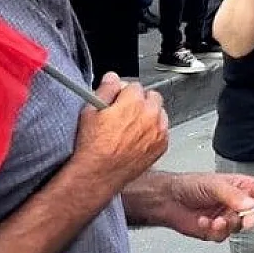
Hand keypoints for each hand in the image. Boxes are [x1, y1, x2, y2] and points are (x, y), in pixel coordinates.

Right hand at [71, 74, 168, 190]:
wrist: (98, 174)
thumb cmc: (92, 146)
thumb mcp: (90, 113)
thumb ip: (104, 90)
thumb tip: (111, 78)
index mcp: (133, 102)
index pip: (134, 86)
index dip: (124, 93)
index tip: (119, 99)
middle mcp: (150, 114)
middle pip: (152, 97)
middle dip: (140, 102)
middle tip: (126, 113)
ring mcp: (159, 130)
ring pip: (159, 114)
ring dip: (149, 116)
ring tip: (131, 128)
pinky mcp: (162, 145)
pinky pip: (162, 131)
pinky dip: (154, 133)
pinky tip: (138, 139)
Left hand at [149, 173, 253, 241]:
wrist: (168, 201)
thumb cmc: (189, 185)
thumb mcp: (213, 184)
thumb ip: (233, 195)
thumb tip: (250, 204)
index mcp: (241, 186)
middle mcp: (236, 202)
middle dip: (248, 217)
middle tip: (245, 220)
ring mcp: (227, 217)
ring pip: (238, 227)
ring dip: (227, 225)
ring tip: (215, 220)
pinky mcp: (215, 230)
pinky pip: (222, 236)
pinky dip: (213, 231)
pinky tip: (204, 221)